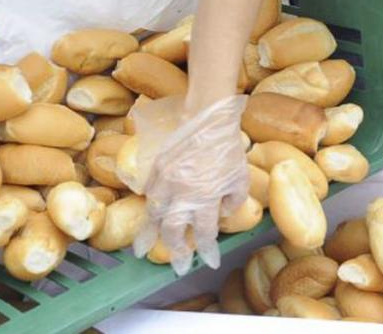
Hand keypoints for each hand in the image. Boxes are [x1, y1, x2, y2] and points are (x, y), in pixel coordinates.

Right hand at [128, 94, 248, 275]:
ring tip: (142, 249)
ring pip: (153, 215)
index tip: (208, 262)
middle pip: (172, 231)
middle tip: (176, 264)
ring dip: (149, 235)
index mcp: (206, 198)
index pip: (204, 233)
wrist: (208, 119)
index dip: (206, 250)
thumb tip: (221, 213)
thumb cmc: (227, 148)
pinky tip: (146, 216)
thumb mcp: (240, 177)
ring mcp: (166, 181)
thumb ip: (233, 200)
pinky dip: (147, 207)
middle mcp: (182, 195)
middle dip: (174, 251)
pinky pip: (148, 193)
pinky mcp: (156, 168)